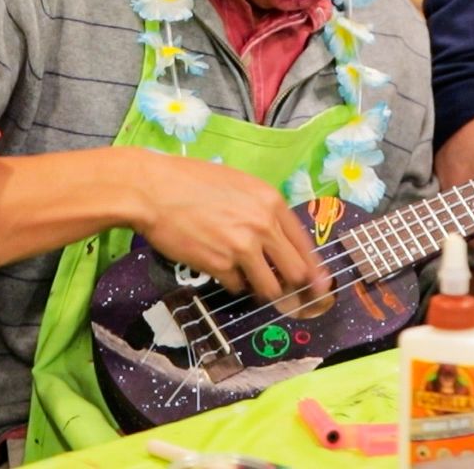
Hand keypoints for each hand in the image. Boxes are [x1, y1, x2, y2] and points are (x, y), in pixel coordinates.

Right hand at [131, 153, 327, 309]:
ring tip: (247, 278)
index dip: (315, 269)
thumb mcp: (238, 185)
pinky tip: (219, 268)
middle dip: (292, 285)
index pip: (306, 245)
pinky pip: (237, 287)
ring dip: (262, 288)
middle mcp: (263, 226)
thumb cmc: (192, 181)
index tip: (319, 286)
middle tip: (287, 291)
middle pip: (296, 272)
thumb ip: (262, 210)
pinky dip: (232, 283)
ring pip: (270, 288)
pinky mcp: (219, 265)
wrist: (154, 190)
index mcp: (271, 202)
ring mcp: (242, 248)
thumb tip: (278, 239)